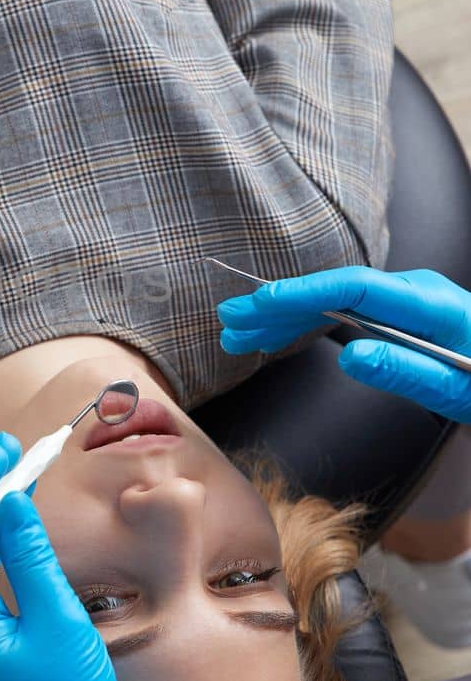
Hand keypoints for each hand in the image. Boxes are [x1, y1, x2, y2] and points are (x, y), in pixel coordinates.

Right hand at [217, 265, 470, 421]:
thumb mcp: (463, 391)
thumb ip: (409, 371)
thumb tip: (351, 354)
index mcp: (432, 306)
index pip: (354, 289)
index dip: (302, 294)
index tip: (260, 303)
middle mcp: (417, 294)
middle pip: (336, 291)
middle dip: (279, 304)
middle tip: (231, 321)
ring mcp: (411, 302)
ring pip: (336, 301)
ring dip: (286, 315)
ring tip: (241, 332)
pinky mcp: (407, 316)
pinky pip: (350, 312)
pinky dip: (312, 322)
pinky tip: (281, 332)